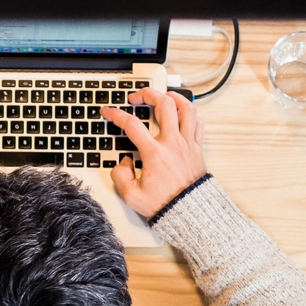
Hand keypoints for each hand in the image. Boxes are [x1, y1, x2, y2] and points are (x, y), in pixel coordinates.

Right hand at [99, 89, 206, 217]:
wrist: (188, 212)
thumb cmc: (163, 204)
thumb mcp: (131, 196)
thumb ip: (120, 176)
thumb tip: (123, 162)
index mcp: (154, 154)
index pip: (132, 125)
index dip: (116, 115)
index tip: (108, 112)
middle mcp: (172, 143)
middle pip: (163, 104)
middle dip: (148, 94)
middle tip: (137, 97)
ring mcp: (187, 143)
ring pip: (185, 107)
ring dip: (172, 97)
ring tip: (162, 96)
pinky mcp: (197, 147)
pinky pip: (197, 122)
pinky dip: (188, 113)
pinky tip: (180, 114)